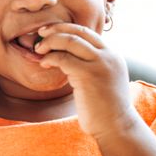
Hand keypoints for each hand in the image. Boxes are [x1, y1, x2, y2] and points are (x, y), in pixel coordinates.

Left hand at [34, 23, 137, 137]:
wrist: (116, 127)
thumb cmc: (105, 108)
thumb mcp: (103, 79)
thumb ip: (91, 65)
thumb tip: (68, 56)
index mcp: (112, 55)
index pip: (87, 31)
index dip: (66, 28)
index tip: (50, 32)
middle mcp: (108, 56)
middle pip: (78, 31)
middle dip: (56, 29)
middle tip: (40, 34)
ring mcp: (100, 64)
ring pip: (70, 40)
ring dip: (50, 42)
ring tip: (39, 50)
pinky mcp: (88, 75)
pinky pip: (63, 58)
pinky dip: (50, 58)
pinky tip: (44, 63)